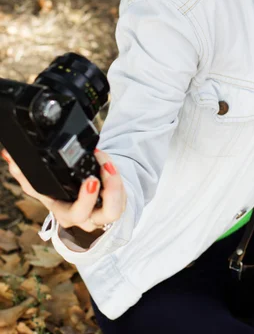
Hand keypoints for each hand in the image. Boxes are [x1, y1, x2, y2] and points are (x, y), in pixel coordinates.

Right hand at [1, 148, 126, 232]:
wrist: (83, 201)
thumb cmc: (63, 192)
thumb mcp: (44, 185)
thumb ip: (26, 174)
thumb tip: (10, 156)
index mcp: (66, 213)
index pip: (75, 214)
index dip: (85, 200)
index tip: (91, 180)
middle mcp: (88, 217)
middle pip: (106, 215)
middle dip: (109, 190)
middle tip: (102, 172)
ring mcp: (104, 212)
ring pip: (117, 207)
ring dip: (116, 182)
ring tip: (107, 162)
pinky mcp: (116, 203)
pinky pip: (122, 194)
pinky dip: (117, 176)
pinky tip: (108, 162)